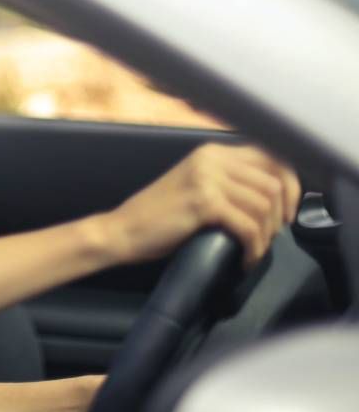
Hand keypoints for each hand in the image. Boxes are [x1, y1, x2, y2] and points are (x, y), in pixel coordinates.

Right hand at [100, 143, 300, 268]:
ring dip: (266, 234)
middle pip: (273, 182)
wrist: (122, 231)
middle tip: (270, 237)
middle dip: (281, 215)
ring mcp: (207, 179)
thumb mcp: (196, 187)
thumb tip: (272, 197)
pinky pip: (248, 226)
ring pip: (264, 205)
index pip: (272, 158)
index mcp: (212, 152)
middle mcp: (211, 159)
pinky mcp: (203, 203)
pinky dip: (253, 248)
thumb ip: (227, 182)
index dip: (290, 185)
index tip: (287, 212)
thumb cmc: (157, 217)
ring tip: (254, 249)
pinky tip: (245, 259)